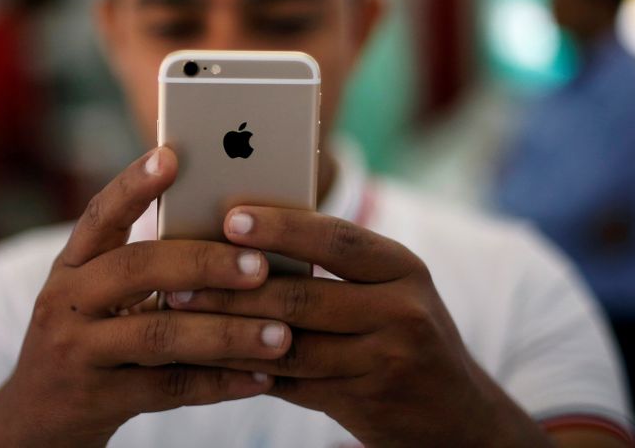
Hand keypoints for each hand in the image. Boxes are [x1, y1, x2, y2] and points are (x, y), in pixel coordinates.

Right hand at [0, 149, 291, 447]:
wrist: (36, 418)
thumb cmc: (90, 339)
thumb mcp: (101, 296)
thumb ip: (149, 268)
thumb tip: (239, 241)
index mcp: (74, 264)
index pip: (101, 214)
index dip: (134, 184)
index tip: (172, 156)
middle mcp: (67, 300)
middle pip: (137, 269)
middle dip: (204, 263)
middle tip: (261, 266)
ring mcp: (76, 351)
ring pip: (159, 335)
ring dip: (226, 334)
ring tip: (280, 334)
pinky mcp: (95, 399)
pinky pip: (168, 389)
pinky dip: (220, 383)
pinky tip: (263, 379)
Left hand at [166, 207, 554, 447]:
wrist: (457, 416)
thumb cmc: (405, 332)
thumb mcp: (390, 288)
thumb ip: (335, 266)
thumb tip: (244, 240)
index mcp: (403, 266)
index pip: (336, 238)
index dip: (281, 227)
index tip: (229, 218)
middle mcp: (402, 310)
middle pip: (304, 295)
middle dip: (232, 288)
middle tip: (177, 279)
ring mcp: (386, 360)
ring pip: (290, 344)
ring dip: (227, 331)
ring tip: (180, 317)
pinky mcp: (366, 402)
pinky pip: (292, 384)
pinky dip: (247, 370)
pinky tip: (210, 358)